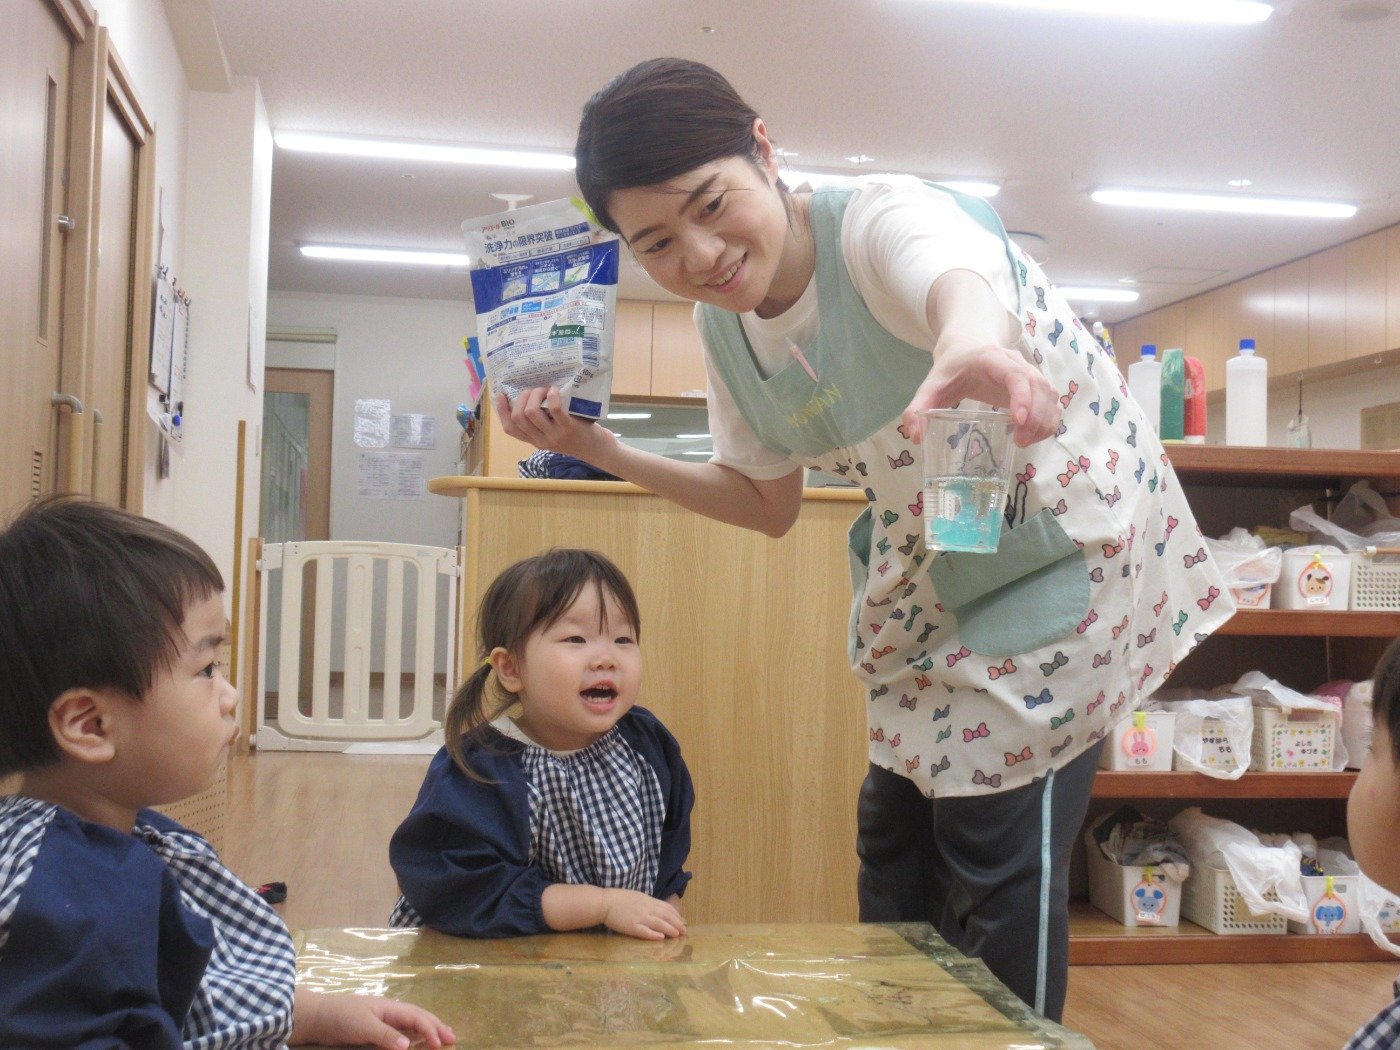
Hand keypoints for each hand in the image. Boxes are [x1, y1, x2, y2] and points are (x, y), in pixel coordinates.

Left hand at [290, 989, 454, 1048]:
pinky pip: (400, 1031)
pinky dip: (413, 1035)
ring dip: (427, 1030)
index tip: (442, 1044)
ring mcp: (382, 1019)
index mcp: (390, 1007)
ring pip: (411, 1023)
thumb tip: (408, 1046)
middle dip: (436, 1026)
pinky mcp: (373, 1029)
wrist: (316, 1016)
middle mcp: (389, 1012)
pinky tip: (415, 1040)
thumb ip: (386, 1035)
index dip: (431, 1030)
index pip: (416, 1017)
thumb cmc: (341, 1017)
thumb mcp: (363, 1026)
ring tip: (441, 1037)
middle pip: (418, 1017)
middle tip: (453, 1038)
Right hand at [495, 386, 615, 462]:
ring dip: (536, 395)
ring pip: (532, 412)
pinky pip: (553, 409)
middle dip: (522, 398)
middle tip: (533, 391)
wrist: (597, 449)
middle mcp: (542, 440)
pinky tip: (555, 390)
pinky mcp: (569, 428)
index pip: (510, 429)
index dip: (501, 411)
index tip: (501, 395)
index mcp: (535, 441)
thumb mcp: (553, 434)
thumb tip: (528, 397)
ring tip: (545, 389)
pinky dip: (552, 396)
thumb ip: (541, 423)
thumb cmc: (575, 437)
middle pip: (518, 418)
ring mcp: (555, 435)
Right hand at [601, 889, 686, 939]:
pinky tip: (661, 938)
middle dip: (677, 923)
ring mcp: (639, 918)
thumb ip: (649, 903)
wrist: (605, 903)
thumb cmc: (620, 899)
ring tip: (677, 934)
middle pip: (665, 916)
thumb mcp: (638, 897)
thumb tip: (661, 909)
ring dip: (669, 929)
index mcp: (648, 901)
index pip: (667, 908)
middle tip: (685, 931)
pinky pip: (644, 931)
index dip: (676, 915)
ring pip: (658, 923)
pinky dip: (653, 934)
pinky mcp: (631, 927)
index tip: (683, 921)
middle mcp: (646, 909)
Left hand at [901, 341, 1060, 448]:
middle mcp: (1017, 363)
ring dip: (1044, 421)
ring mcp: (1030, 373)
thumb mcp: (931, 386)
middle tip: (1019, 441)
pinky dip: (1049, 421)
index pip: (1015, 374)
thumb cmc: (951, 369)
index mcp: (992, 359)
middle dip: (1035, 416)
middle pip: (1038, 387)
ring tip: (1024, 442)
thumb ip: (918, 409)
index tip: (1019, 421)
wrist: (969, 347)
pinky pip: (1052, 402)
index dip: (1022, 397)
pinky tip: (1033, 437)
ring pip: (1049, 395)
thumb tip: (915, 437)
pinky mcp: (1036, 386)